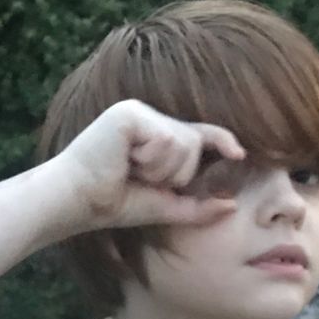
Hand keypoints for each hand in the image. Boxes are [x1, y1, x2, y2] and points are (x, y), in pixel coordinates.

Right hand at [51, 99, 245, 233]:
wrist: (79, 202)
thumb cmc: (115, 203)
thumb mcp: (164, 206)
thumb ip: (198, 206)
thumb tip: (233, 204)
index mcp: (157, 135)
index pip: (199, 133)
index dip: (222, 140)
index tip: (239, 154)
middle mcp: (149, 117)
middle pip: (194, 142)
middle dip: (176, 173)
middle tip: (141, 179)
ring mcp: (138, 111)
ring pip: (181, 143)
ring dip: (160, 170)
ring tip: (131, 171)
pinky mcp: (129, 114)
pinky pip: (164, 139)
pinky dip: (150, 161)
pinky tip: (125, 162)